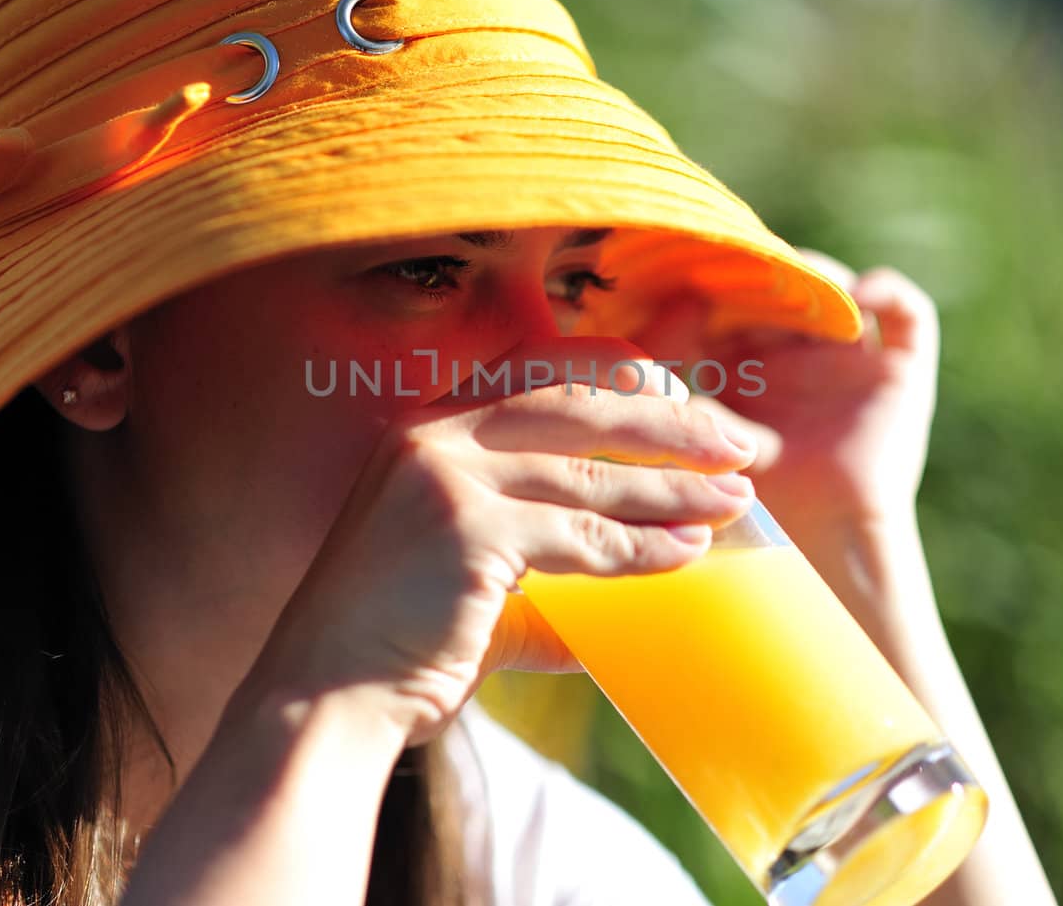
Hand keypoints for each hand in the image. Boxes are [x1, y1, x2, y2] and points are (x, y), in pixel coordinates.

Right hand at [231, 338, 758, 747]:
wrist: (323, 694)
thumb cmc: (394, 636)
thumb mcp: (467, 563)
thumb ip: (542, 546)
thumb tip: (641, 557)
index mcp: (433, 423)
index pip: (547, 368)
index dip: (627, 378)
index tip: (687, 403)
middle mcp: (437, 433)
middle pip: (581, 402)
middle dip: (672, 421)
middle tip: (740, 444)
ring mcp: (447, 476)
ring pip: (590, 471)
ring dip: (673, 487)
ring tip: (735, 500)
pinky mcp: (466, 532)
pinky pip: (581, 536)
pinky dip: (643, 546)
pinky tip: (688, 553)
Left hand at [630, 251, 941, 622]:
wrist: (822, 541)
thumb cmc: (755, 498)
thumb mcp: (704, 432)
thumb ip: (679, 386)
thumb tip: (661, 327)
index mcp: (744, 362)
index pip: (729, 297)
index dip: (714, 285)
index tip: (694, 285)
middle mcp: (797, 352)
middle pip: (782, 283)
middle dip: (764, 271)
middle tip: (746, 264)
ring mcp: (849, 357)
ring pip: (835, 286)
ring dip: (816, 274)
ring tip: (795, 281)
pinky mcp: (901, 368)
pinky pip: (908, 311)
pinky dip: (885, 290)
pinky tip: (856, 297)